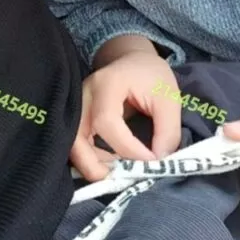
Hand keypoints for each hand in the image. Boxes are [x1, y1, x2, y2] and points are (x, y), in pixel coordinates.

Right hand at [70, 52, 181, 181]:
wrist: (133, 60)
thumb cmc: (151, 76)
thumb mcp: (168, 98)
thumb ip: (167, 130)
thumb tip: (158, 162)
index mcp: (108, 83)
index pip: (107, 121)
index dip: (126, 147)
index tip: (150, 161)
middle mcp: (85, 95)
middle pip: (76, 136)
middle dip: (93, 165)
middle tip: (119, 179)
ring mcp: (77, 106)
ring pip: (71, 144)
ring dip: (92, 165)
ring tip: (120, 173)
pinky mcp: (77, 118)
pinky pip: (76, 144)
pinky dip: (91, 160)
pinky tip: (112, 165)